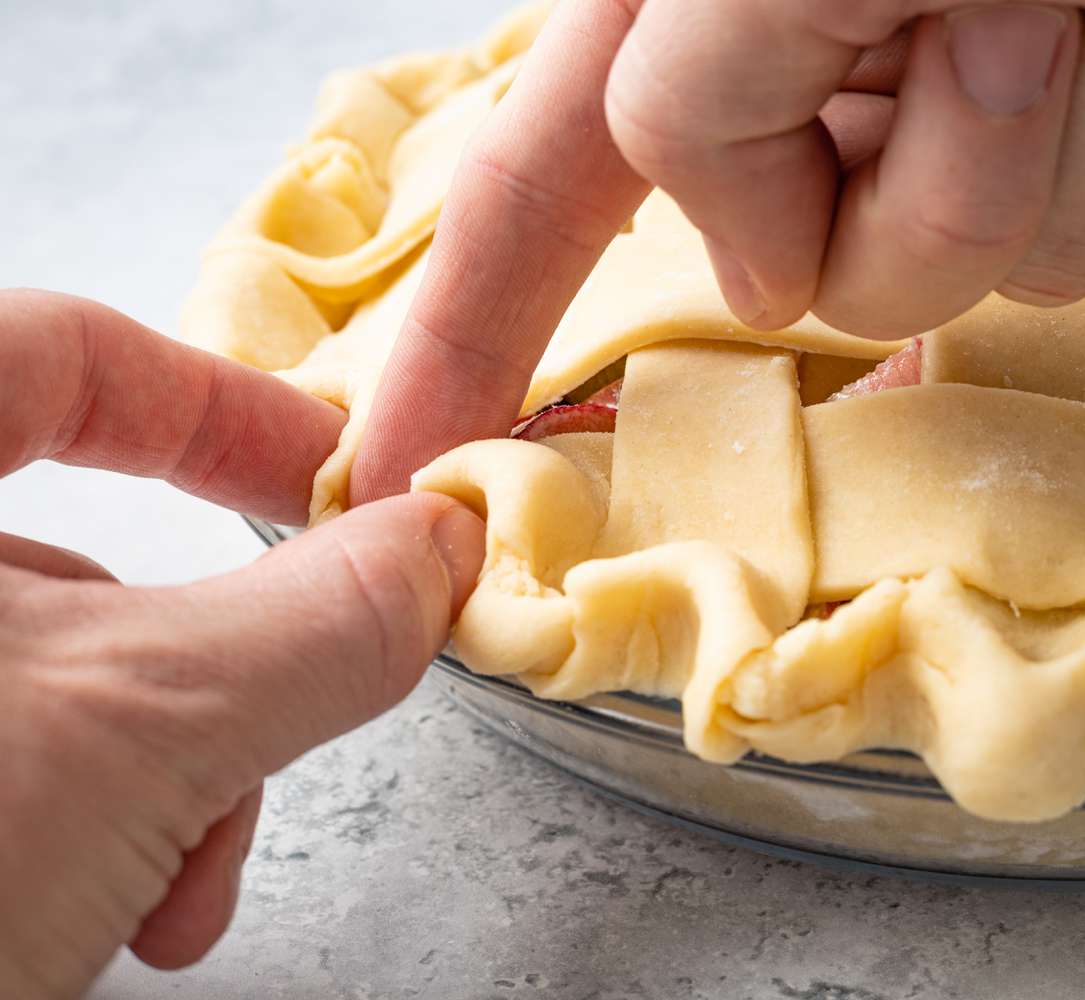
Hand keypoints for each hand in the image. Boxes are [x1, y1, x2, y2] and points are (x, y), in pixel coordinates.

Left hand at [0, 291, 484, 997]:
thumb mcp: (139, 726)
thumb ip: (319, 620)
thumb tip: (439, 548)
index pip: (66, 351)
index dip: (229, 410)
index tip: (341, 485)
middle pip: (74, 560)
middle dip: (203, 686)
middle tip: (260, 762)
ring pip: (38, 687)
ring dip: (147, 788)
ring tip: (154, 902)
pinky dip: (65, 831)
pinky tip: (82, 922)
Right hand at [350, 0, 1084, 503]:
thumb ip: (695, 118)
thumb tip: (769, 283)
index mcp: (736, 26)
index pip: (541, 207)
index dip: (462, 345)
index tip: (393, 474)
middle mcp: (858, 92)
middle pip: (847, 289)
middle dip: (952, 167)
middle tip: (999, 3)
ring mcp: (1024, 136)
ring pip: (1038, 281)